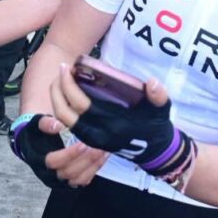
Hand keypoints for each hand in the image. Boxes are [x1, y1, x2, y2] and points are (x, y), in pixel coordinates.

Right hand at [10, 114, 107, 187]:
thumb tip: (58, 126)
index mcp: (37, 159)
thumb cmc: (38, 130)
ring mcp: (60, 179)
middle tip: (98, 147)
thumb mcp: (36, 122)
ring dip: (93, 166)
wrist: (37, 139)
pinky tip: (104, 156)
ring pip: (78, 179)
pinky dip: (95, 169)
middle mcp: (48, 173)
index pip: (53, 162)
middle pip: (68, 172)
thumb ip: (45, 123)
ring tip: (103, 151)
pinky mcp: (71, 180)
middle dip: (86, 160)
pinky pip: (84, 180)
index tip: (82, 144)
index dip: (68, 155)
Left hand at [51, 64, 181, 173]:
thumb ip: (158, 97)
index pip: (81, 105)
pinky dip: (63, 107)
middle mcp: (97, 134)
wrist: (155, 150)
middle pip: (64, 114)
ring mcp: (91, 138)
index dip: (70, 86)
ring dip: (57, 98)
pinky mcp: (90, 139)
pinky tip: (67, 92)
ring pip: (63, 120)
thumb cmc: (156, 126)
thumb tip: (153, 83)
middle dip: (57, 90)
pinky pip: (69, 123)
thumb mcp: (161, 110)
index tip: (68, 68)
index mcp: (111, 125)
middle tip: (61, 69)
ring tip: (61, 78)